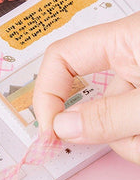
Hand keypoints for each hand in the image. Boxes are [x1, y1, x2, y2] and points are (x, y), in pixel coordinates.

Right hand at [33, 12, 139, 163]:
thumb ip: (109, 116)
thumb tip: (63, 127)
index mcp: (125, 39)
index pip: (61, 56)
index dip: (47, 92)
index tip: (50, 129)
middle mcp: (131, 58)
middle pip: (90, 97)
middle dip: (103, 128)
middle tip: (123, 139)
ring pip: (112, 121)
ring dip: (131, 140)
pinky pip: (130, 129)